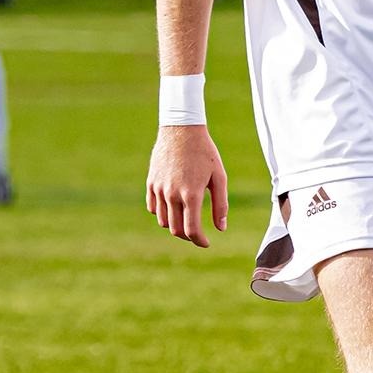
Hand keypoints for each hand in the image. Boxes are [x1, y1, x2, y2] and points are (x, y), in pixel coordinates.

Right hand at [146, 124, 228, 246]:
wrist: (181, 129)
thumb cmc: (204, 152)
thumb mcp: (219, 177)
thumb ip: (221, 204)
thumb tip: (221, 228)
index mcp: (191, 194)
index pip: (192, 230)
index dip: (200, 241)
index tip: (206, 243)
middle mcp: (172, 194)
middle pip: (176, 229)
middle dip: (188, 236)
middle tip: (197, 233)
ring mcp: (159, 189)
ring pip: (163, 221)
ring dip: (174, 225)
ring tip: (186, 220)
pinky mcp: (151, 182)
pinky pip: (153, 207)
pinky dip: (161, 213)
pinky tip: (172, 208)